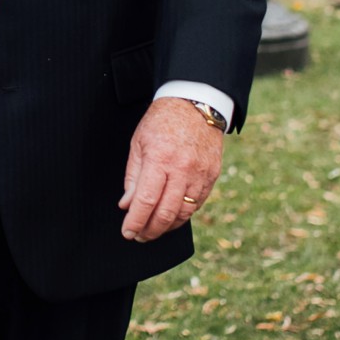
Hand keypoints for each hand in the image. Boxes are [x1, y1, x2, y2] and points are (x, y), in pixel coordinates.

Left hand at [119, 98, 223, 242]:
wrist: (195, 104)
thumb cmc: (162, 121)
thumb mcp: (138, 144)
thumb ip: (133, 177)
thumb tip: (127, 205)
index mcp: (160, 159)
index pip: (146, 201)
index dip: (135, 221)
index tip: (127, 232)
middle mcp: (182, 169)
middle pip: (166, 212)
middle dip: (150, 230)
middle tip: (139, 236)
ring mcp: (200, 174)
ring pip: (184, 213)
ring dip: (166, 227)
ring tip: (153, 229)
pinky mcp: (212, 175)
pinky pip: (197, 204)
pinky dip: (183, 215)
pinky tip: (171, 216)